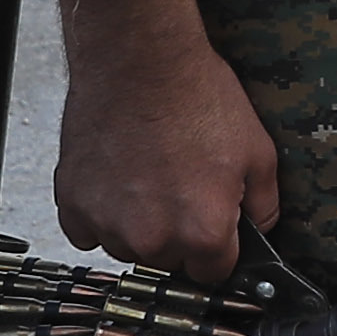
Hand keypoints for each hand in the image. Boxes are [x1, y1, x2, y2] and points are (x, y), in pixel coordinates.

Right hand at [50, 0, 283, 280]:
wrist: (139, 60)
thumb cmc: (197, 98)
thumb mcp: (259, 154)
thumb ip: (264, 208)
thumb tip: (261, 234)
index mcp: (202, 233)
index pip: (213, 275)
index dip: (218, 252)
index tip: (215, 233)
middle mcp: (152, 239)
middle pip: (169, 264)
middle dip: (179, 238)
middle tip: (182, 190)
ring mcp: (107, 224)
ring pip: (129, 248)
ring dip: (139, 226)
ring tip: (150, 176)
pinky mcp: (72, 205)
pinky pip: (89, 231)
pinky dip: (102, 213)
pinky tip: (119, 178)